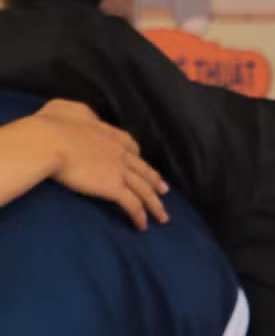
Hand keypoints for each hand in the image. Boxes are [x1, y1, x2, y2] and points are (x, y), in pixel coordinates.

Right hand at [28, 99, 168, 228]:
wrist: (48, 141)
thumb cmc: (50, 125)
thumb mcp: (68, 109)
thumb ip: (82, 113)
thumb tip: (89, 116)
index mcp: (109, 133)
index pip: (131, 146)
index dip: (138, 157)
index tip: (142, 165)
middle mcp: (119, 152)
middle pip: (144, 170)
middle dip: (156, 182)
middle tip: (164, 191)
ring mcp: (119, 170)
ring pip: (145, 190)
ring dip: (155, 206)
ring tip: (162, 217)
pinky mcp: (113, 188)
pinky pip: (133, 205)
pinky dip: (139, 216)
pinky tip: (142, 226)